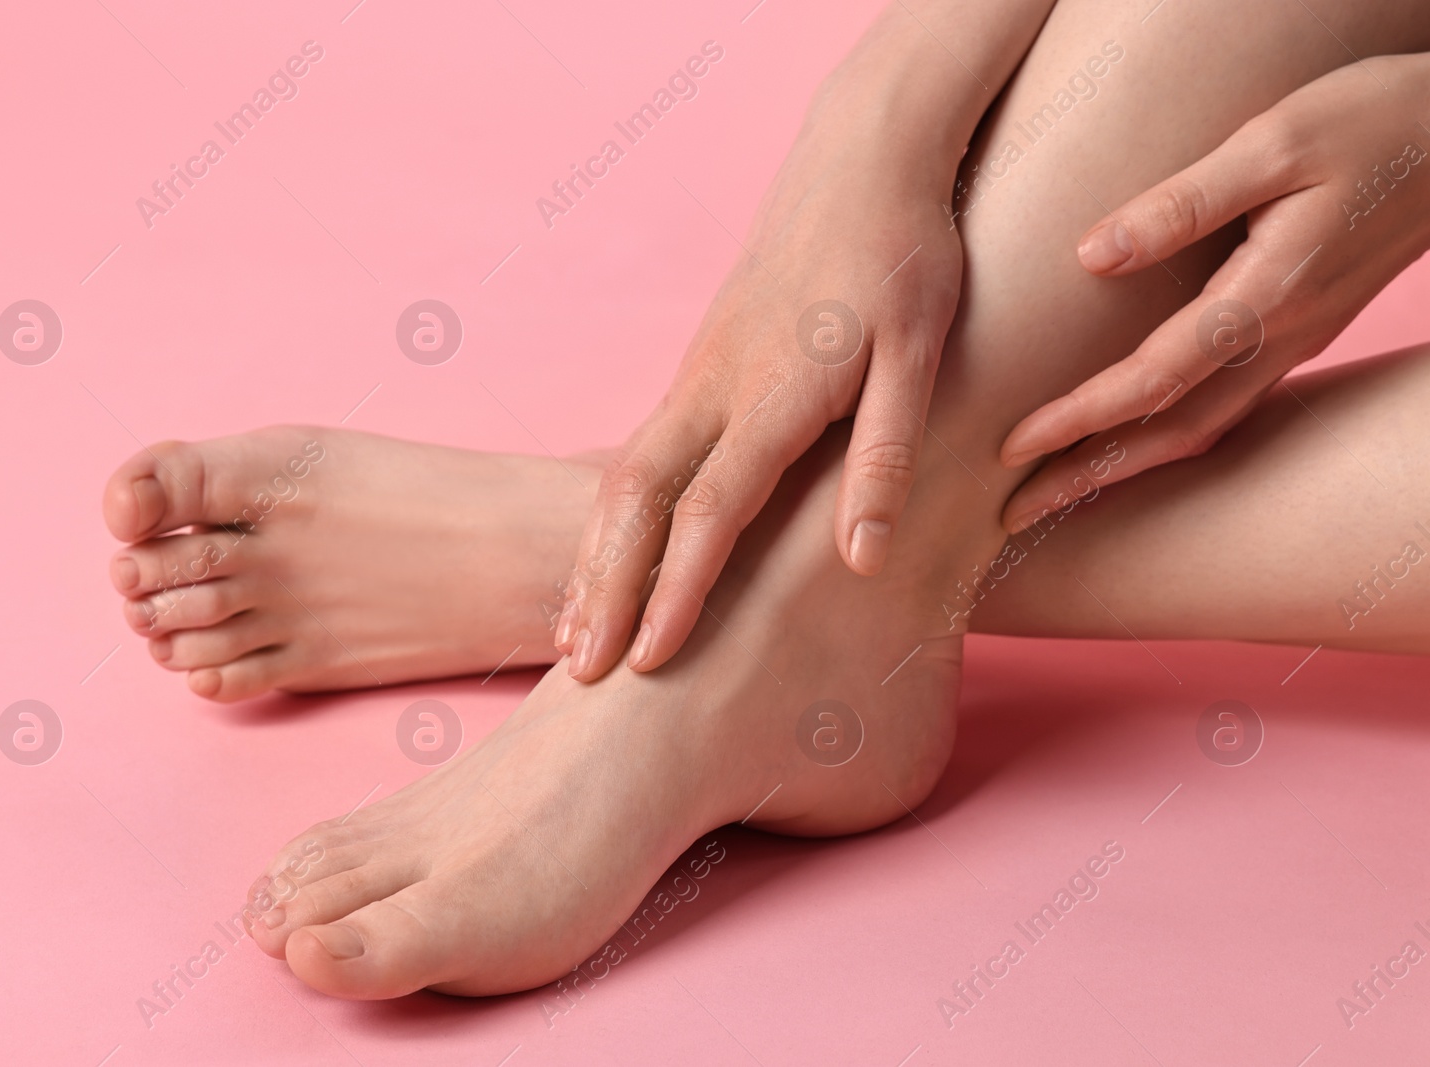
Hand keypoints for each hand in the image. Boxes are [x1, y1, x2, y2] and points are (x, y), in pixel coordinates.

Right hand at [554, 74, 966, 679]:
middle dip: (602, 588)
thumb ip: (887, 454)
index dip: (677, 590)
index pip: (711, 510)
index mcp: (774, 390)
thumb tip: (863, 560)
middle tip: (576, 672)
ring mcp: (697, 374)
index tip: (648, 661)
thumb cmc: (903, 254)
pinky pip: (636, 454)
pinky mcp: (699, 367)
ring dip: (593, 558)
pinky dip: (611, 518)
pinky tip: (606, 558)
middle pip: (636, 500)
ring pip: (622, 477)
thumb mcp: (922, 351)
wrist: (862, 156)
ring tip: (572, 634)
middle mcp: (715, 385)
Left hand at [999, 54, 1429, 531]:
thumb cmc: (1372, 122)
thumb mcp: (1273, 143)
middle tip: (1013, 516)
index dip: (1080, 418)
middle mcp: (1284, 337)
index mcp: (1268, 296)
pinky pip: (1226, 407)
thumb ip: (1182, 203)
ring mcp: (1296, 342)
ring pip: (1203, 429)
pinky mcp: (1300, 332)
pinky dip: (1168, 436)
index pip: (1156, 379)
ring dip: (1125, 467)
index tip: (1010, 448)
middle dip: (1090, 476)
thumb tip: (1091, 255)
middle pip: (1174, 431)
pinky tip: (1129, 441)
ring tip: (1055, 493)